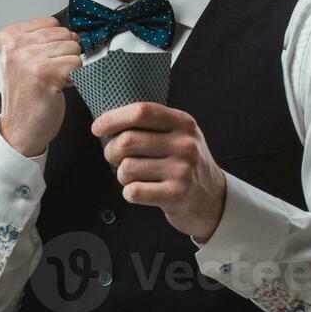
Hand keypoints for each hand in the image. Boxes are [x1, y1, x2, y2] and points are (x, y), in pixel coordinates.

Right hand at [0, 16, 81, 157]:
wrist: (20, 130)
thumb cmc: (26, 96)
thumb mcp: (22, 59)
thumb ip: (39, 40)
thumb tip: (72, 32)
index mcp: (8, 37)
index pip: (52, 23)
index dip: (57, 43)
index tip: (45, 60)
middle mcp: (15, 45)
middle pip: (64, 34)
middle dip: (65, 55)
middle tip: (50, 74)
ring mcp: (28, 58)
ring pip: (72, 48)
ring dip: (69, 67)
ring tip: (52, 81)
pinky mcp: (44, 73)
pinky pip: (76, 64)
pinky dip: (73, 78)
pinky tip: (58, 87)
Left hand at [92, 102, 227, 240]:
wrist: (212, 199)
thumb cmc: (185, 164)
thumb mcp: (180, 135)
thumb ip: (152, 125)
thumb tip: (107, 122)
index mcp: (183, 123)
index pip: (141, 112)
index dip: (113, 118)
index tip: (98, 127)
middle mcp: (185, 144)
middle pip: (127, 141)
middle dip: (111, 151)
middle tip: (116, 158)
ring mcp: (182, 170)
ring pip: (127, 168)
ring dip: (122, 175)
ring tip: (136, 177)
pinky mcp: (176, 194)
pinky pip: (133, 191)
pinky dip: (129, 192)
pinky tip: (142, 190)